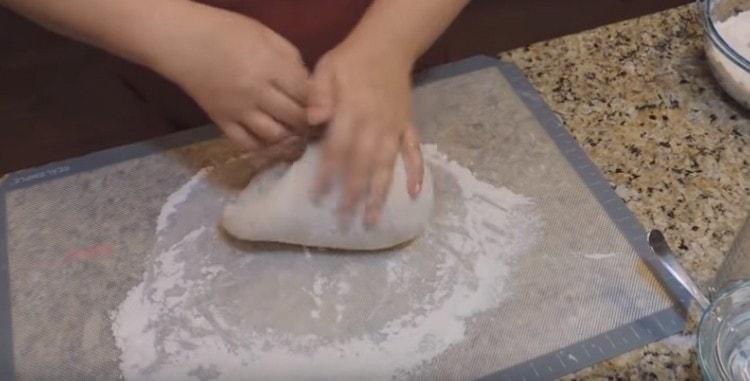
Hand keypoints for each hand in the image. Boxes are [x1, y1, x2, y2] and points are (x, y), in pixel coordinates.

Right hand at [153, 6, 309, 151]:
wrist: (182, 41)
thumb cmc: (227, 32)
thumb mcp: (267, 35)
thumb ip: (292, 60)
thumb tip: (309, 86)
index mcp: (269, 66)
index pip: (306, 94)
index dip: (319, 102)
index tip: (324, 104)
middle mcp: (255, 92)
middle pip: (294, 118)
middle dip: (308, 121)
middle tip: (312, 121)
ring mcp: (237, 110)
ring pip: (274, 136)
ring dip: (289, 135)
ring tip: (293, 129)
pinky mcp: (221, 122)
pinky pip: (248, 144)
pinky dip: (263, 145)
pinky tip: (269, 137)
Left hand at [307, 43, 423, 225]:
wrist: (387, 46)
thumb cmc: (350, 61)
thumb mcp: (327, 68)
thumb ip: (319, 94)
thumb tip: (314, 119)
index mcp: (353, 112)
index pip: (338, 149)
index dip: (328, 174)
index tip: (317, 197)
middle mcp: (376, 124)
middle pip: (363, 165)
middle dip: (353, 195)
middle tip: (344, 221)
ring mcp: (394, 128)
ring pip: (387, 165)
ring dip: (380, 193)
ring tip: (373, 219)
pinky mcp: (407, 126)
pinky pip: (414, 151)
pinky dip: (416, 172)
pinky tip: (414, 194)